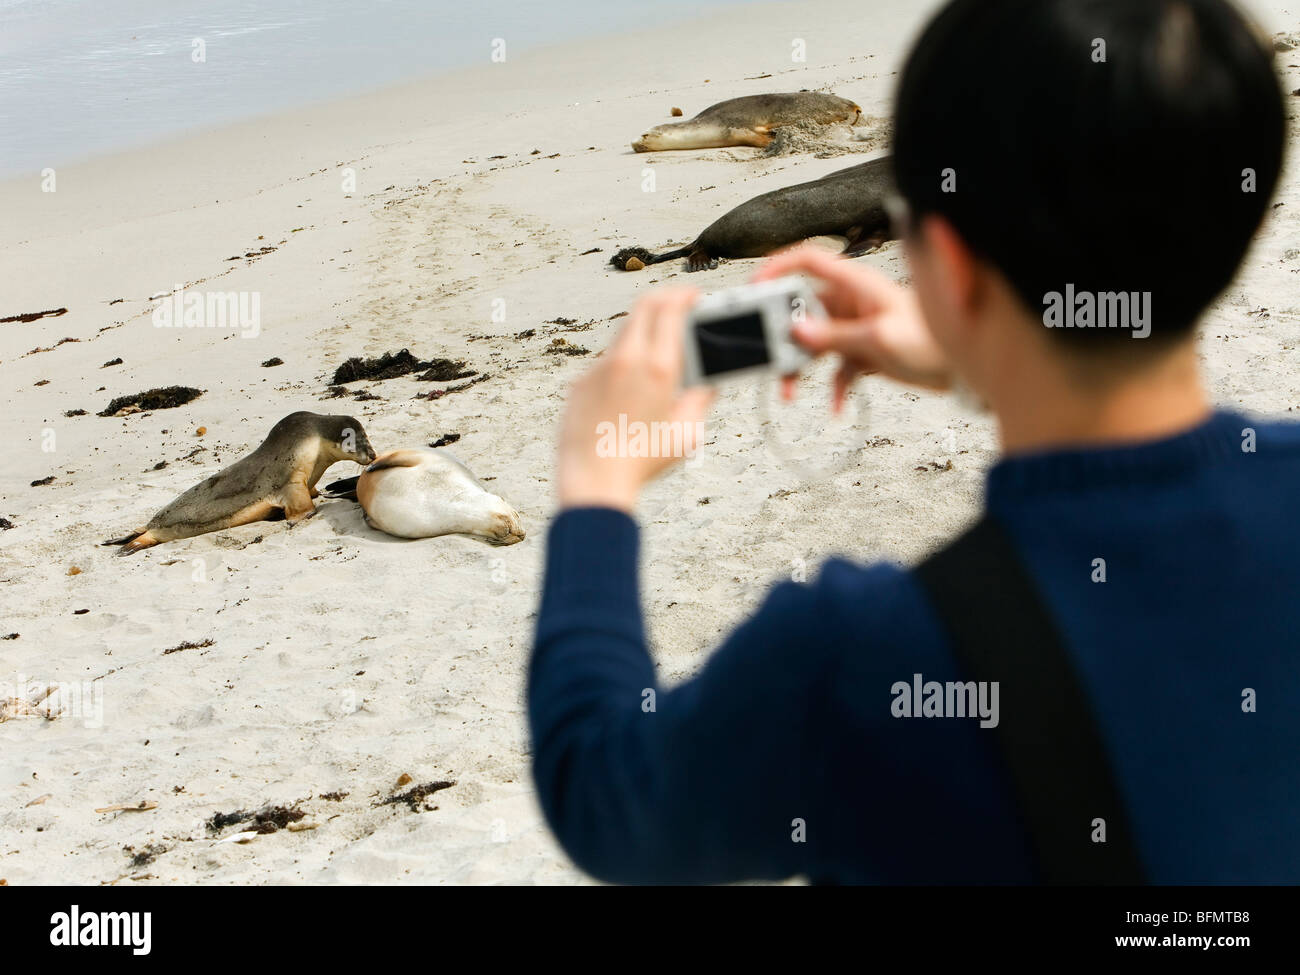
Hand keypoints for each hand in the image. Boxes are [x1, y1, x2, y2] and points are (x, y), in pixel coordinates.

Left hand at [557, 287, 715, 512]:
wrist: (593, 483)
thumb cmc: (641, 463)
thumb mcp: (686, 434)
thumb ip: (701, 400)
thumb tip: (708, 384)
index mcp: (658, 368)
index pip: (670, 307)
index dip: (684, 294)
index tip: (693, 296)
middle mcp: (625, 360)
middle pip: (643, 306)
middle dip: (664, 299)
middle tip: (677, 305)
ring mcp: (598, 369)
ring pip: (623, 334)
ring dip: (642, 332)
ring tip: (657, 353)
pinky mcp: (579, 384)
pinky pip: (604, 363)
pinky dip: (621, 364)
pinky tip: (628, 391)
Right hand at [753, 246, 952, 408]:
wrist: (965, 369)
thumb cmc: (934, 340)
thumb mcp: (879, 339)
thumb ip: (835, 336)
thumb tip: (797, 331)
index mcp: (857, 285)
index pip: (809, 261)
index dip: (779, 266)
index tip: (756, 287)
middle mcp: (852, 303)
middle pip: (803, 310)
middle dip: (785, 335)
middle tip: (770, 355)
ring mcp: (856, 329)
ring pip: (814, 344)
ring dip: (801, 369)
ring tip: (790, 390)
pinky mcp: (863, 353)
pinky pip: (836, 370)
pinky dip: (833, 388)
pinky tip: (835, 405)